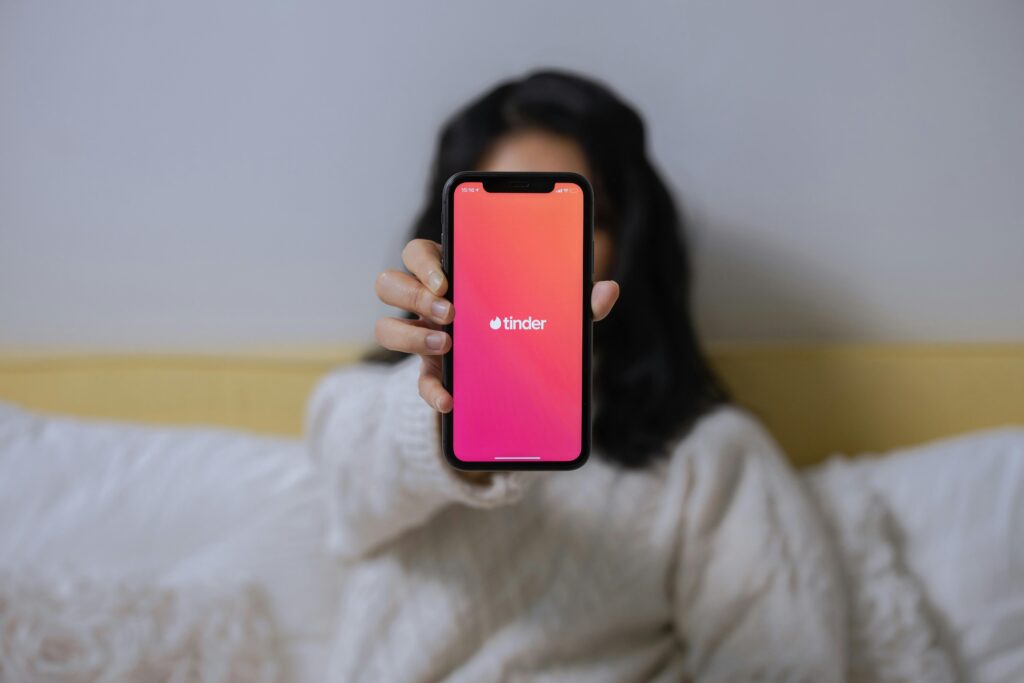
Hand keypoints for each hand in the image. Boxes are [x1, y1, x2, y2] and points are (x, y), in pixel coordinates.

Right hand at [375, 238, 619, 413]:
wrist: (515, 378)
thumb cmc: (528, 325)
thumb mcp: (554, 313)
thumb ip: (577, 301)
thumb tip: (608, 290)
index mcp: (454, 274)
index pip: (418, 252)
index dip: (422, 260)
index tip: (447, 276)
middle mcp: (429, 303)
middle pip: (389, 282)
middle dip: (413, 294)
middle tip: (450, 311)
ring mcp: (424, 338)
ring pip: (385, 325)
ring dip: (409, 333)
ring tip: (446, 345)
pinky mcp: (431, 374)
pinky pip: (415, 382)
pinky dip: (431, 392)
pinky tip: (451, 401)